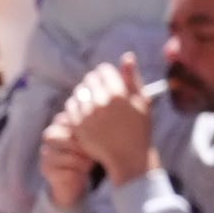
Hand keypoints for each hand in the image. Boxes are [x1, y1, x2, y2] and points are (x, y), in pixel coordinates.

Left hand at [43, 58, 153, 196]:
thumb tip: (127, 55)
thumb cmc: (139, 128)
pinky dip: (77, 105)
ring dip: (85, 93)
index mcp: (118, 94)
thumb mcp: (142, 102)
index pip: (103, 70)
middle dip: (96, 82)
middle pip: (89, 79)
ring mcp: (87, 114)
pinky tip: (87, 111)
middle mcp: (100, 103)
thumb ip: (133, 78)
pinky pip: (71, 105)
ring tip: (95, 101)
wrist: (127, 157)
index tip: (110, 81)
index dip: (107, 74)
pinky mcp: (77, 125)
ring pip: (79, 91)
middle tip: (102, 91)